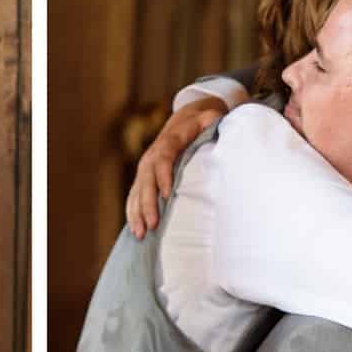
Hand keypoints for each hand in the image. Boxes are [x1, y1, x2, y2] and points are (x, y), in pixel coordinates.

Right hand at [127, 94, 226, 237]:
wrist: (185, 118)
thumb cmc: (200, 123)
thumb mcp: (208, 117)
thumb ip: (213, 120)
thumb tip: (218, 121)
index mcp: (169, 141)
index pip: (164, 158)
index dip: (164, 175)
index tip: (168, 195)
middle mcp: (153, 154)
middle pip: (147, 178)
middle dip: (148, 202)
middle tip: (153, 225)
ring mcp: (146, 165)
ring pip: (137, 189)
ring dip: (137, 211)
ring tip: (140, 234)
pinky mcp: (144, 176)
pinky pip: (134, 194)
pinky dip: (133, 211)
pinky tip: (135, 229)